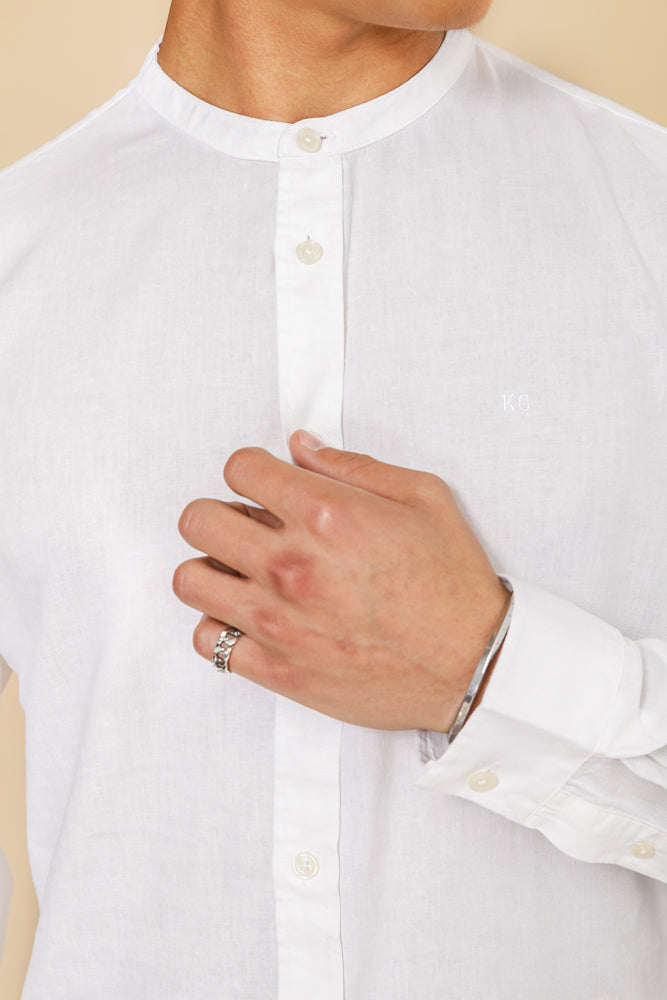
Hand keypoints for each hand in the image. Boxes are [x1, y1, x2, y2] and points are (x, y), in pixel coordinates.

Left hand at [172, 431, 509, 731]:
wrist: (474, 665)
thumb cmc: (453, 584)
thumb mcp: (422, 497)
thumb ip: (352, 466)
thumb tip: (300, 447)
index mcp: (326, 514)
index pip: (238, 467)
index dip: (251, 470)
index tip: (264, 485)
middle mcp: (292, 564)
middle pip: (198, 519)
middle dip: (220, 514)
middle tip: (249, 527)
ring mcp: (278, 620)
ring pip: (189, 580)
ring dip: (213, 569)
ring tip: (244, 574)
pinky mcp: (276, 669)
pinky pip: (207, 640)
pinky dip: (221, 626)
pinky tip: (251, 618)